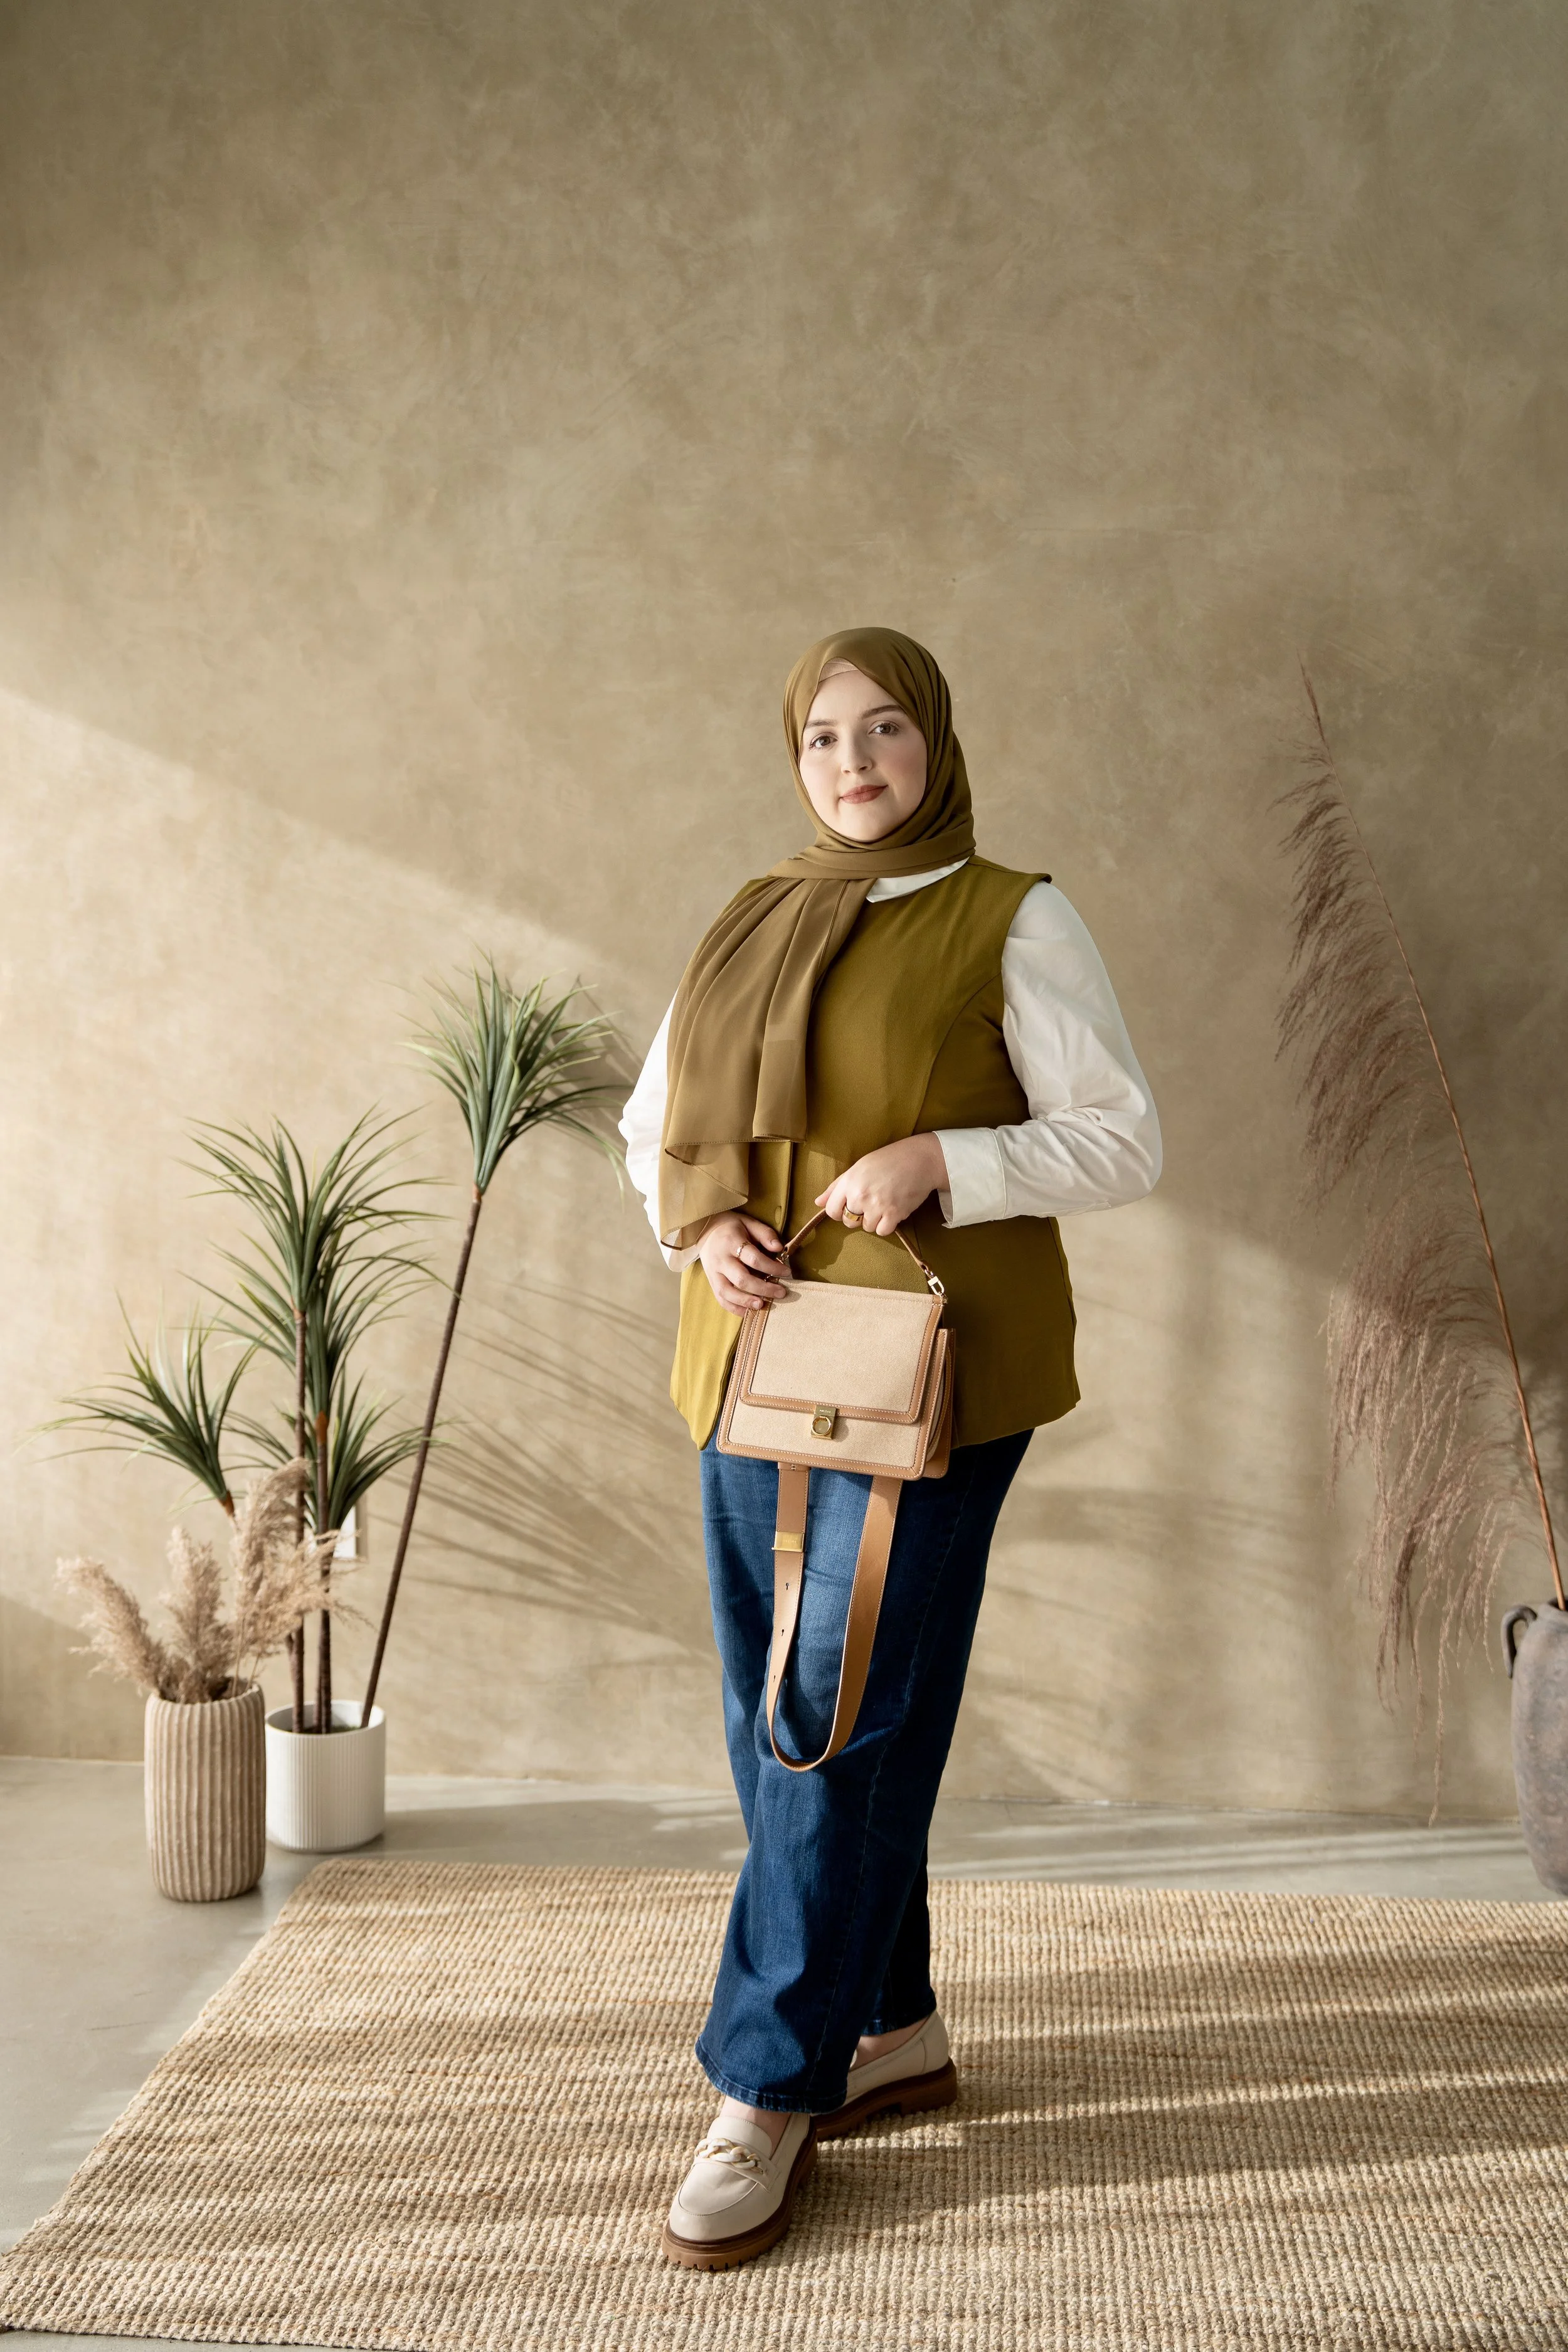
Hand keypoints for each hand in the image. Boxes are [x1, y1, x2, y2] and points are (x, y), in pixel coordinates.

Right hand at [697, 1211, 789, 1313]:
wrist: (705, 1230)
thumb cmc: (732, 1227)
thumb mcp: (749, 1223)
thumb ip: (765, 1234)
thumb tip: (779, 1248)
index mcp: (731, 1242)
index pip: (754, 1259)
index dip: (772, 1267)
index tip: (787, 1272)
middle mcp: (720, 1259)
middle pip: (741, 1279)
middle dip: (763, 1289)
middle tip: (781, 1293)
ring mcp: (714, 1272)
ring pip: (728, 1292)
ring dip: (746, 1301)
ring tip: (762, 1305)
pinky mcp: (711, 1281)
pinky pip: (720, 1298)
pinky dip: (734, 1308)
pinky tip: (748, 1311)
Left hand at [816, 1134, 948, 1237]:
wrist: (920, 1159)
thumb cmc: (888, 1160)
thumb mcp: (858, 1167)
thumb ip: (836, 1187)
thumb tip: (817, 1202)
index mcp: (849, 1182)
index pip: (831, 1210)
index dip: (839, 1211)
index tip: (849, 1206)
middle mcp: (860, 1195)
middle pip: (848, 1222)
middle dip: (857, 1216)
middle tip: (871, 1201)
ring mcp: (877, 1206)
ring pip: (866, 1228)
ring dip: (874, 1220)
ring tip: (884, 1203)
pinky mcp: (894, 1214)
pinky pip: (882, 1231)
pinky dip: (887, 1225)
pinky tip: (892, 1210)